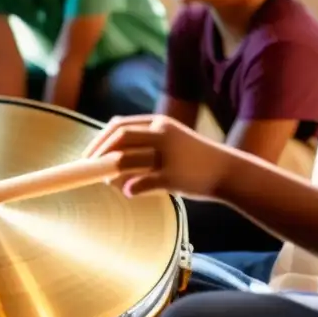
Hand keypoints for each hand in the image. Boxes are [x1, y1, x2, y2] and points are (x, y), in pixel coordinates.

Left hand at [83, 115, 233, 199]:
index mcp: (159, 124)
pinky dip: (130, 188)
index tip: (88, 154)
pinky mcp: (173, 176)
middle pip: (119, 137)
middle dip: (98, 152)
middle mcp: (162, 134)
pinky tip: (127, 192)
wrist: (230, 173)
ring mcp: (168, 155)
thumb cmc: (194, 160)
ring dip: (110, 171)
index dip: (99, 139)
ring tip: (107, 181)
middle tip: (88, 167)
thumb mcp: (169, 144)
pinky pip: (141, 182)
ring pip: (126, 159)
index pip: (119, 126)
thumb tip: (112, 159)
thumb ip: (143, 147)